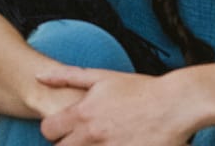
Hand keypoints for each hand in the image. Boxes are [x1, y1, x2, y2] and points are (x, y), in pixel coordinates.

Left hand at [36, 68, 193, 144]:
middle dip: (67, 145)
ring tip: (99, 141)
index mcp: (82, 114)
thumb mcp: (101, 77)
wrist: (175, 105)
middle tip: (80, 138)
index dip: (53, 130)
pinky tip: (117, 144)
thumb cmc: (139, 89)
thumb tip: (39, 75)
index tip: (63, 128)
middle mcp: (93, 135)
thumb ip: (66, 76)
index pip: (48, 131)